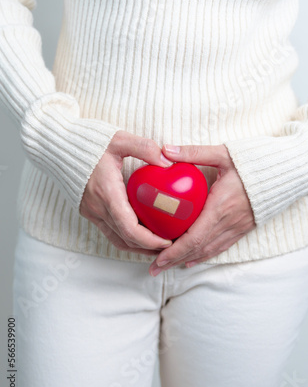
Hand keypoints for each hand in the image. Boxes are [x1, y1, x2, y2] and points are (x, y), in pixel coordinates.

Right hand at [79, 130, 173, 254]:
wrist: (57, 145)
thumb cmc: (88, 142)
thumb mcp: (119, 139)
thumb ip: (144, 148)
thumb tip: (167, 161)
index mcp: (107, 194)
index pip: (130, 229)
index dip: (151, 240)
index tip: (168, 241)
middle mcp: (98, 208)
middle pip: (126, 239)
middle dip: (149, 247)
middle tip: (171, 246)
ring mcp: (91, 211)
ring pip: (117, 239)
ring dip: (138, 247)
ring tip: (158, 246)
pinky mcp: (88, 211)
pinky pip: (109, 231)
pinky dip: (126, 237)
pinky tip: (141, 234)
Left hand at [148, 143, 255, 275]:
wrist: (286, 172)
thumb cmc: (254, 161)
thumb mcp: (222, 153)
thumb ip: (193, 152)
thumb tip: (165, 150)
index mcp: (220, 206)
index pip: (194, 236)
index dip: (175, 250)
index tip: (157, 257)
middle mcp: (228, 222)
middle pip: (197, 248)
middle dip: (174, 260)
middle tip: (153, 269)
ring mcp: (237, 227)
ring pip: (208, 250)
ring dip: (186, 260)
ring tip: (166, 267)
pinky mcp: (243, 228)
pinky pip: (221, 246)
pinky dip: (204, 255)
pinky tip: (192, 259)